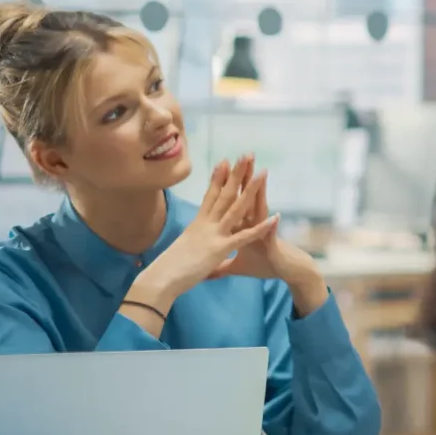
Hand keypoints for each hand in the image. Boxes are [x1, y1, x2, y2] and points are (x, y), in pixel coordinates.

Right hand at [133, 156, 278, 306]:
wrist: (160, 279)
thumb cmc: (168, 269)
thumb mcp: (183, 249)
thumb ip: (192, 243)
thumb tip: (190, 243)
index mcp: (197, 224)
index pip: (210, 196)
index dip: (218, 178)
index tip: (225, 161)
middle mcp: (206, 224)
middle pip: (224, 194)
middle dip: (236, 174)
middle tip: (247, 155)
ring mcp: (213, 234)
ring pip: (236, 208)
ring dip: (251, 190)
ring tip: (263, 173)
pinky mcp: (219, 249)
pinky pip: (244, 236)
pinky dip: (260, 228)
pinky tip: (275, 218)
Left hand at [209, 164, 327, 315]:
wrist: (287, 272)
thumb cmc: (264, 266)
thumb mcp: (237, 266)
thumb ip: (222, 265)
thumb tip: (207, 269)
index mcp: (242, 226)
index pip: (233, 201)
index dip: (226, 185)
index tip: (221, 166)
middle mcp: (254, 224)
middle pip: (246, 197)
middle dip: (243, 178)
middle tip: (243, 157)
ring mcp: (265, 231)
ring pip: (260, 209)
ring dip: (261, 193)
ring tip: (261, 174)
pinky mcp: (272, 244)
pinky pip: (271, 235)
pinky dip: (271, 227)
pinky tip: (275, 217)